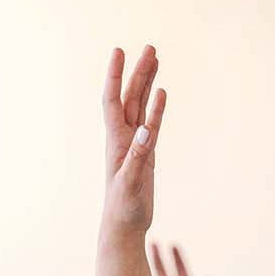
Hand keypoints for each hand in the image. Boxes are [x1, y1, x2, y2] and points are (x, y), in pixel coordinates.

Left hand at [100, 46, 165, 231]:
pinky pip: (152, 124)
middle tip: (149, 47)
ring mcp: (135, 145)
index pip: (112, 100)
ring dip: (146, 83)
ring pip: (141, 106)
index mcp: (116, 141)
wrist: (123, 228)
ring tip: (155, 59)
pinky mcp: (146, 154)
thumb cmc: (122, 209)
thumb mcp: (129, 183)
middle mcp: (123, 138)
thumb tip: (146, 130)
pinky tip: (161, 93)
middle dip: (137, 71)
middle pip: (129, 97)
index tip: (119, 51)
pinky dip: (156, 107)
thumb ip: (137, 157)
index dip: (114, 76)